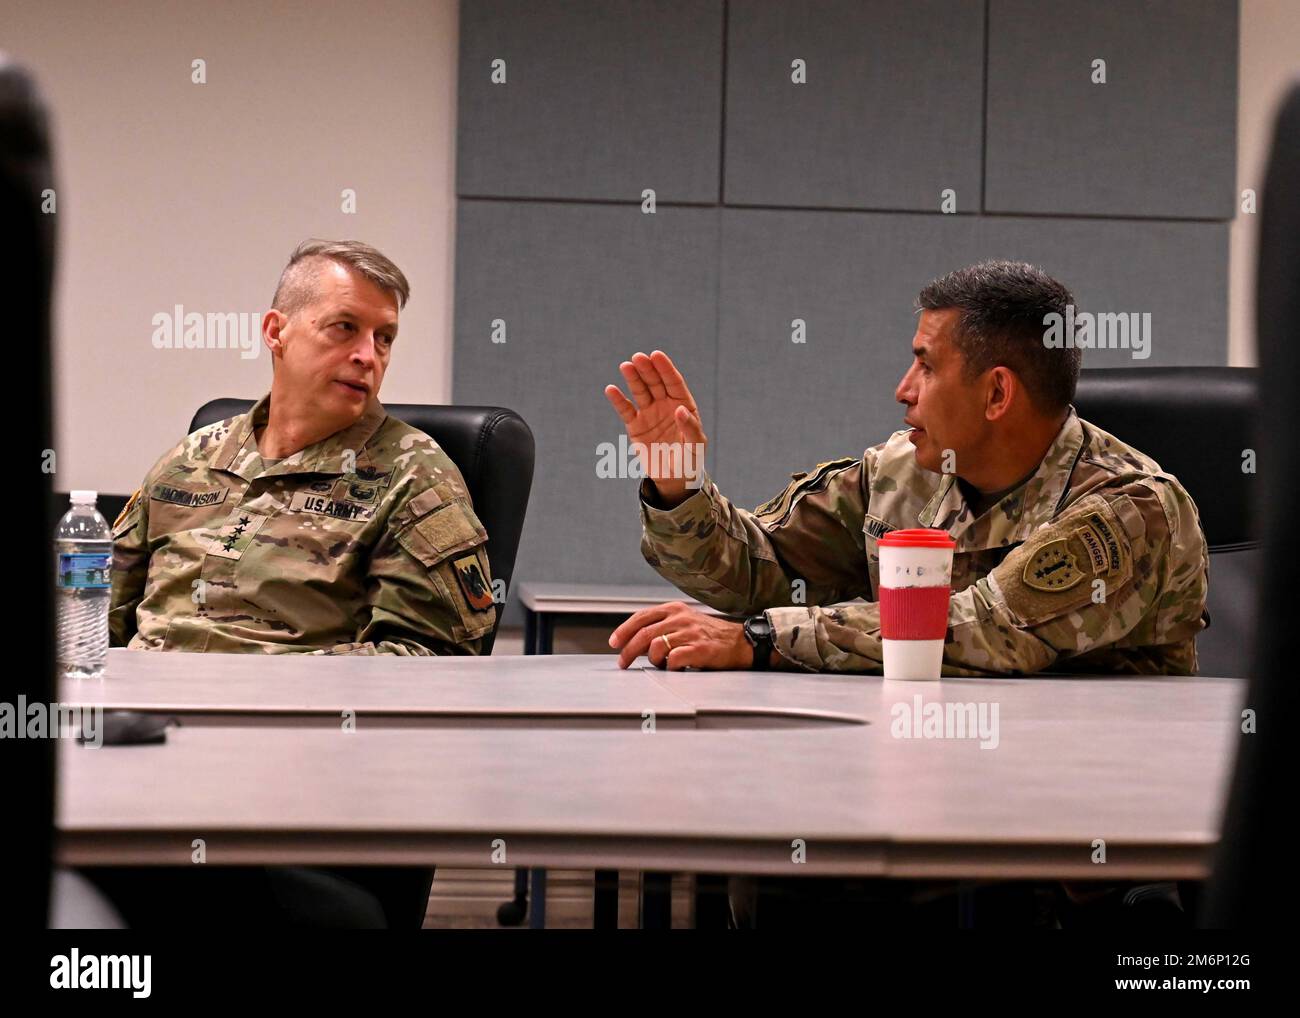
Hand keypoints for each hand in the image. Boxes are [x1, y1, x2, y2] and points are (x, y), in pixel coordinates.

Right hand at [604, 350, 706, 506]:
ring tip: (625, 366)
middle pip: (655, 383)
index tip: (656, 355)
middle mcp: (665, 405)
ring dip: (633, 378)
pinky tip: (611, 389)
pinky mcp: (635, 425)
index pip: (673, 382)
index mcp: (683, 405)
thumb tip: (680, 410)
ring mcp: (649, 413)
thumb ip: (690, 427)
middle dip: (647, 370)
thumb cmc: (690, 460)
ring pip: (640, 392)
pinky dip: (618, 400)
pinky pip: (626, 410)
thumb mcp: (696, 446)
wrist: (674, 479)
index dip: (665, 368)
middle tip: (638, 358)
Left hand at [607, 601, 754, 670]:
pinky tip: (675, 667)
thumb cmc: (709, 635)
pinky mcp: (699, 649)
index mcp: (674, 609)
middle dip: (628, 651)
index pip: (641, 618)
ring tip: (661, 664)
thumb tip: (635, 639)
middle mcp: (680, 618)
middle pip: (644, 634)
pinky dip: (669, 667)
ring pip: (656, 647)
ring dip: (653, 660)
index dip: (623, 631)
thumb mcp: (684, 621)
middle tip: (622, 663)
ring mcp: (690, 633)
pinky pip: (674, 660)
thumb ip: (662, 625)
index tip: (614, 643)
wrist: (739, 642)